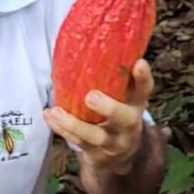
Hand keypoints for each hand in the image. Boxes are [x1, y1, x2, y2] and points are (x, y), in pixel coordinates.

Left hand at [43, 58, 154, 175]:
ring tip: (56, 111)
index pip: (145, 90)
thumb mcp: (125, 98)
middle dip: (109, 108)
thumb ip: (118, 77)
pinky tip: (49, 115)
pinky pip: (77, 142)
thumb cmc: (118, 114)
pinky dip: (61, 129)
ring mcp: (113, 142)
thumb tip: (101, 37)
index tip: (139, 63)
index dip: (143, 78)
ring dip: (73, 124)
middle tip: (91, 96)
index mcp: (136, 104)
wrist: (120, 156)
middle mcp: (128, 124)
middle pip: (124, 118)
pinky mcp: (96, 154)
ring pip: (95, 136)